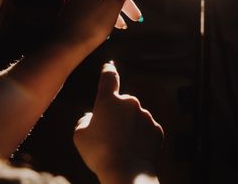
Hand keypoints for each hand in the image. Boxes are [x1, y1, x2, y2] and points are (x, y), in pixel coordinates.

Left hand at [57, 0, 141, 52]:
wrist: (67, 45)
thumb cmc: (92, 24)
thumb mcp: (113, 6)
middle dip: (123, 1)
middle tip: (136, 17)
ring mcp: (74, 0)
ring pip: (99, 0)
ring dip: (113, 10)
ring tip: (122, 27)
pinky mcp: (70, 12)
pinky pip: (90, 8)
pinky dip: (102, 14)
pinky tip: (107, 27)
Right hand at [73, 62, 163, 182]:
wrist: (126, 171)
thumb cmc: (99, 152)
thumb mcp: (80, 135)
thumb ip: (85, 120)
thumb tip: (92, 117)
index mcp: (108, 100)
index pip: (108, 78)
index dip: (107, 71)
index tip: (109, 66)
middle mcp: (129, 103)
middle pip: (120, 105)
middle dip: (115, 116)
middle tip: (108, 137)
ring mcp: (145, 115)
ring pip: (134, 118)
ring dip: (128, 128)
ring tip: (120, 148)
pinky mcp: (156, 129)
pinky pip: (145, 130)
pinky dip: (140, 137)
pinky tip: (133, 151)